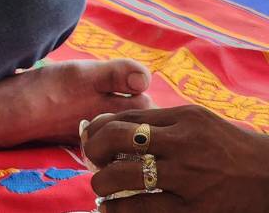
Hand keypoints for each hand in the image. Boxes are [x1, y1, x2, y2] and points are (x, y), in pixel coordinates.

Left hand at [85, 106, 268, 211]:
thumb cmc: (229, 149)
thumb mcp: (199, 123)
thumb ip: (160, 123)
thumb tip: (111, 128)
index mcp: (184, 119)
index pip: (124, 117)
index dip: (98, 129)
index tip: (91, 140)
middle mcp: (185, 144)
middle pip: (117, 139)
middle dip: (94, 151)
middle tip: (94, 164)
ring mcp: (191, 179)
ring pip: (125, 177)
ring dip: (103, 185)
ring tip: (102, 191)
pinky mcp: (197, 211)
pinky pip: (144, 210)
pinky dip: (121, 210)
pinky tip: (115, 209)